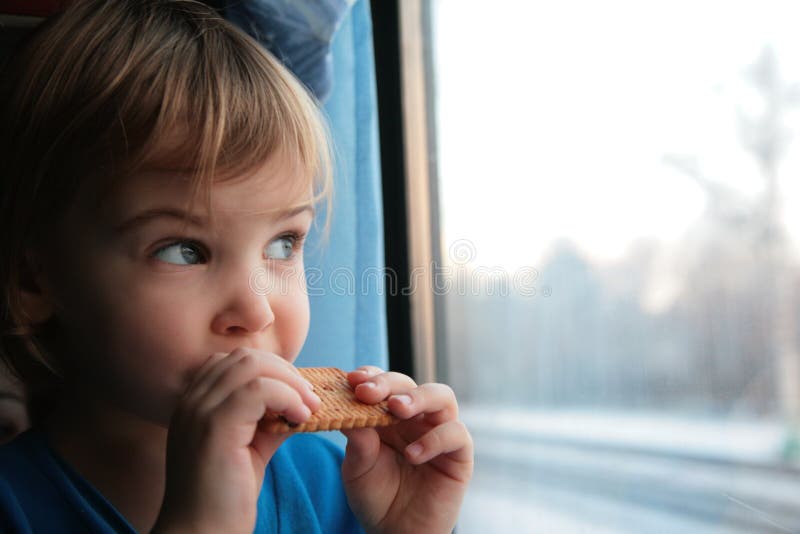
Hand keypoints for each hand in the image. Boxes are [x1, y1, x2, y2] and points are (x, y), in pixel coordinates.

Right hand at [152, 348, 320, 533]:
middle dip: (284, 371)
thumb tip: (299, 402)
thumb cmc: (225, 498)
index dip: (270, 369)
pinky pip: (259, 390)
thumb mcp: (250, 447)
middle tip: (309, 398)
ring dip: (290, 382)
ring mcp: (199, 411)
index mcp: (193, 404)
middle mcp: (190, 402)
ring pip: (253, 366)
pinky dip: (288, 397)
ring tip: (309, 408)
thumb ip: (267, 420)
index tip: (295, 393)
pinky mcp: (214, 427)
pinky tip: (300, 419)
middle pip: (244, 357)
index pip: (232, 361)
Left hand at [341, 367, 473, 533]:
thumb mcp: (357, 469)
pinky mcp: (459, 453)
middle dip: (387, 384)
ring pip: (441, 396)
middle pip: (409, 383)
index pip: (382, 383)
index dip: (370, 375)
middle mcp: (415, 418)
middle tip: (368, 392)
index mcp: (388, 414)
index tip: (352, 379)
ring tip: (397, 409)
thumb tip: (348, 410)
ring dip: (419, 397)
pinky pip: (456, 433)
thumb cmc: (375, 497)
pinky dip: (435, 438)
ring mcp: (438, 432)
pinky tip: (412, 454)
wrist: (396, 533)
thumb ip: (357, 442)